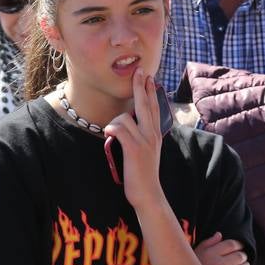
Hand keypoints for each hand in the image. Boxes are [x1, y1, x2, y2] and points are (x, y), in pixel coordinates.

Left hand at [104, 69, 165, 211]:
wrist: (149, 194)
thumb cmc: (143, 173)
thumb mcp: (147, 151)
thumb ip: (142, 136)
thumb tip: (131, 122)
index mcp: (155, 134)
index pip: (153, 107)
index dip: (149, 91)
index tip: (148, 77)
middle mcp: (152, 134)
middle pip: (145, 104)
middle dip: (140, 86)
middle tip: (139, 71)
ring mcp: (145, 141)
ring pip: (125, 117)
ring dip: (115, 124)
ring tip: (115, 139)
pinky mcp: (134, 148)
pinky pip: (118, 128)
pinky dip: (110, 129)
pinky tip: (109, 136)